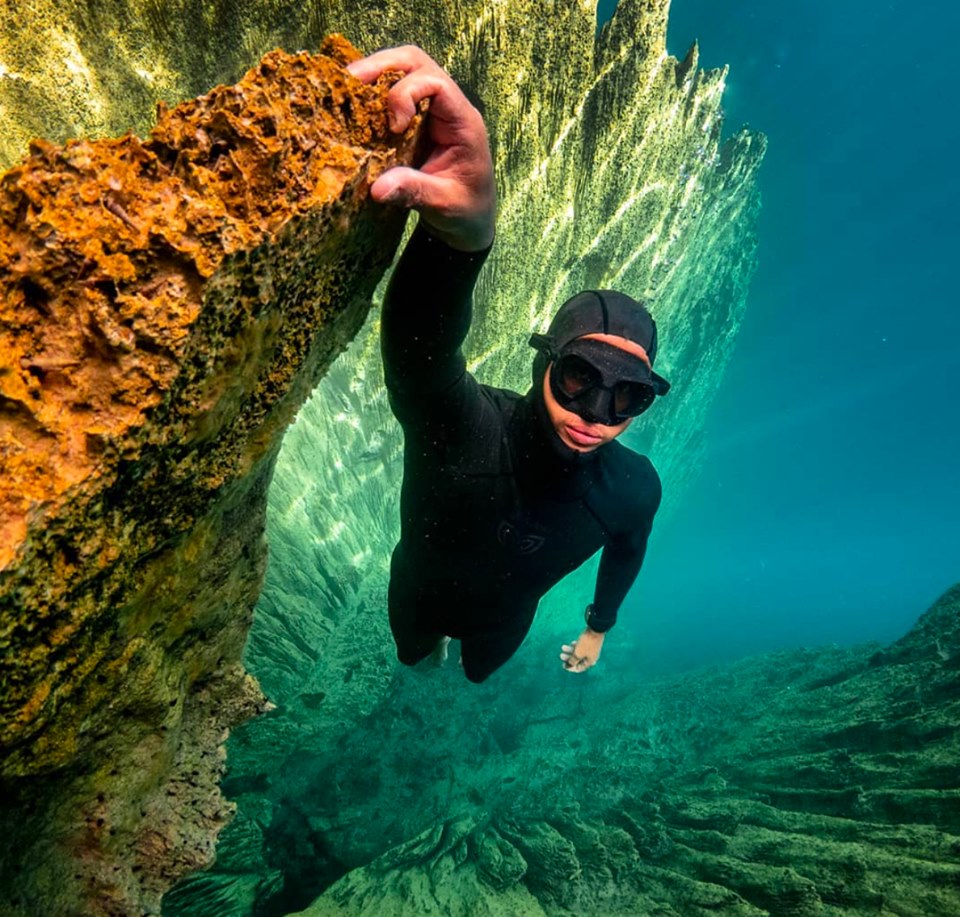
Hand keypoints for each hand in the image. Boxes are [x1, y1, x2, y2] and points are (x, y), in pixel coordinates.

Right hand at [347, 45, 495, 251]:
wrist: (470, 221)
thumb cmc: (465, 210)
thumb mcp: (442, 204)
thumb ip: (414, 191)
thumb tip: (377, 189)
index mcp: (463, 123)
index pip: (437, 83)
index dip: (408, 93)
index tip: (395, 126)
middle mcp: (449, 107)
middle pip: (417, 62)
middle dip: (382, 66)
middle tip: (351, 81)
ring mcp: (433, 110)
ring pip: (404, 69)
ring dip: (374, 73)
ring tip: (347, 88)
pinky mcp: (417, 118)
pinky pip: (395, 89)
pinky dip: (373, 92)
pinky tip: (354, 104)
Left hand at [560, 629, 604, 672]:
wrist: (596, 628)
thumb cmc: (587, 643)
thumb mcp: (578, 653)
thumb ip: (572, 661)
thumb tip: (567, 667)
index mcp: (590, 661)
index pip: (579, 668)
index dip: (570, 668)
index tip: (563, 665)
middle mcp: (591, 656)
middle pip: (578, 660)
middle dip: (569, 658)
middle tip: (561, 655)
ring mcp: (591, 649)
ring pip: (579, 652)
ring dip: (570, 651)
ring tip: (563, 647)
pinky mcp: (590, 643)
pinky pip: (581, 647)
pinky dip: (576, 646)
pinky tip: (572, 643)